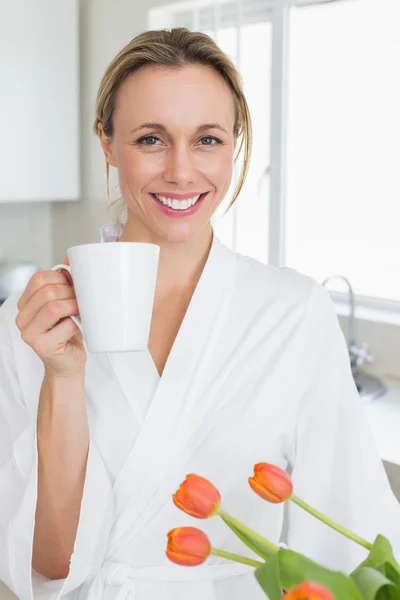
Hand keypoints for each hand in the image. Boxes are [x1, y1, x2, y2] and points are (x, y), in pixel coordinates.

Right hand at [15, 255, 85, 378]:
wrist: (68, 362)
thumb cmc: (67, 332)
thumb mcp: (66, 302)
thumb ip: (65, 281)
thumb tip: (73, 257)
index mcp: (25, 303)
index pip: (39, 278)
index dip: (61, 278)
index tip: (74, 286)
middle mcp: (22, 317)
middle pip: (47, 292)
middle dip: (70, 293)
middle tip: (81, 301)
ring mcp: (29, 333)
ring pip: (54, 307)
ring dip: (74, 306)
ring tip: (81, 312)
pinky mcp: (42, 346)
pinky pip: (65, 325)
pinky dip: (77, 324)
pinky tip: (79, 327)